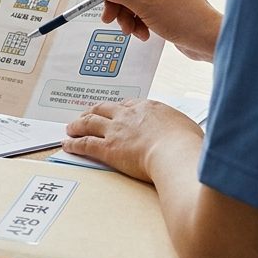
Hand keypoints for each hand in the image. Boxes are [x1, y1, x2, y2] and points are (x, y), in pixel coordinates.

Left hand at [62, 98, 202, 181]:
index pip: (128, 104)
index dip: (117, 108)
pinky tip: (67, 144)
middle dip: (93, 111)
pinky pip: (86, 143)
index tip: (112, 110)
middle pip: (105, 108)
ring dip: (78, 124)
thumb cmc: (188, 145)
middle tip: (86, 115)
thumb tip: (190, 136)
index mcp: (149, 108)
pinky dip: (74, 143)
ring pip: (90, 123)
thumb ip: (183, 130)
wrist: (176, 153)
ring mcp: (117, 130)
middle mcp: (129, 115)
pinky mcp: (108, 148)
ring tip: (70, 127)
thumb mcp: (189, 129)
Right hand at [94, 0, 222, 61]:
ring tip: (131, 31)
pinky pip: (143, 11)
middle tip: (108, 18)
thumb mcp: (145, 4)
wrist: (208, 40)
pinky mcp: (167, 8)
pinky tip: (144, 34)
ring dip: (127, 17)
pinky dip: (139, 22)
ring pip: (134, 0)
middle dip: (117, 3)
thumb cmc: (184, 18)